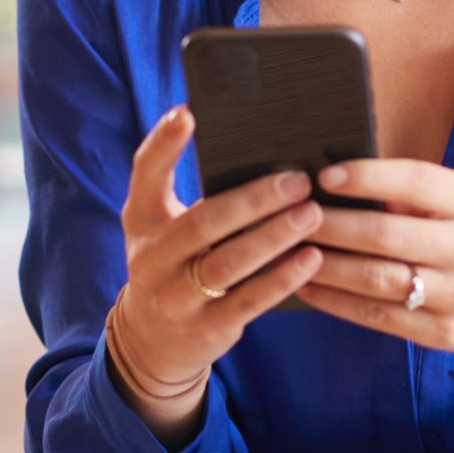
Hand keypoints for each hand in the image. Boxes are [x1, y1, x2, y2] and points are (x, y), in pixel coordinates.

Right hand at [108, 107, 325, 441]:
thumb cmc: (173, 261)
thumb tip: (261, 148)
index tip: (188, 113)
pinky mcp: (206, 328)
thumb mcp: (162, 225)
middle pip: (203, 222)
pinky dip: (282, 279)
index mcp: (141, 219)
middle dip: (253, 200)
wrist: (152, 339)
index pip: (146, 174)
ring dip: (274, 237)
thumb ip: (193, 191)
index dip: (164, 143)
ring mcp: (176, 297)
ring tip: (312, 214)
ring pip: (228, 263)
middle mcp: (151, 256)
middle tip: (298, 180)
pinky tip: (311, 258)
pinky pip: (248, 301)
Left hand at [300, 158, 453, 384]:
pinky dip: (334, 301)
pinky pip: (376, 316)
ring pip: (376, 279)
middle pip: (387, 235)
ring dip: (324, 265)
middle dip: (331, 225)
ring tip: (287, 251)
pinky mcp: (440, 334)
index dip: (367, 177)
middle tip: (291, 216)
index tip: (324, 175)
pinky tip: (305, 286)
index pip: (417, 183)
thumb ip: (416, 191)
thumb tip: (341, 180)